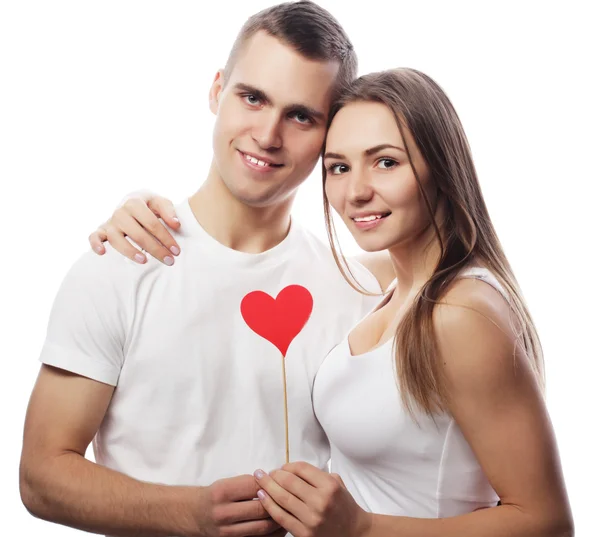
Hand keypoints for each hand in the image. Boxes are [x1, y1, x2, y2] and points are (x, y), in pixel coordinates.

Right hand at [88, 191, 180, 265]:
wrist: (131, 203)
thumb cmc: (148, 205)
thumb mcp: (159, 202)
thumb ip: (168, 210)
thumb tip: (176, 224)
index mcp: (135, 203)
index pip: (152, 223)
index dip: (166, 238)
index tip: (177, 251)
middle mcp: (120, 212)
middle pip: (137, 234)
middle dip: (155, 249)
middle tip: (169, 260)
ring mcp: (110, 222)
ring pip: (117, 239)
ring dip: (130, 251)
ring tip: (144, 261)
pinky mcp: (102, 230)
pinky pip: (94, 237)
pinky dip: (95, 244)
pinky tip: (102, 252)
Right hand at [199, 474, 284, 536]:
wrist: (197, 514)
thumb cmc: (216, 495)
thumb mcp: (227, 483)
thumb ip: (248, 483)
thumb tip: (275, 482)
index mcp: (222, 492)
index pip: (254, 486)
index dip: (270, 483)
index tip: (280, 481)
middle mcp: (224, 512)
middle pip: (260, 508)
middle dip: (278, 502)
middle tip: (290, 496)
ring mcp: (228, 531)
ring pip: (262, 527)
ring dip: (279, 519)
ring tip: (290, 511)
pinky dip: (273, 534)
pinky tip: (281, 526)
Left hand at [254, 462, 371, 536]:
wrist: (354, 532)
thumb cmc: (344, 506)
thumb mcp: (337, 483)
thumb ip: (316, 474)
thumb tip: (290, 469)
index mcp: (330, 486)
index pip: (301, 468)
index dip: (287, 465)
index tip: (282, 467)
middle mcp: (321, 501)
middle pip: (288, 481)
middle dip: (273, 475)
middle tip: (265, 473)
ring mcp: (312, 519)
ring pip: (282, 498)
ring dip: (267, 487)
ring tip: (259, 481)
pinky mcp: (305, 534)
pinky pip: (281, 517)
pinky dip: (269, 505)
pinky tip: (262, 497)